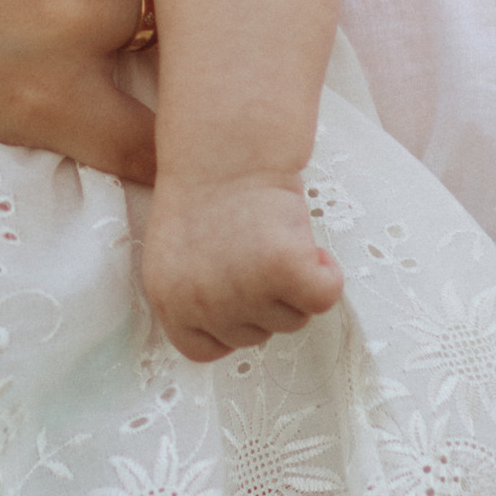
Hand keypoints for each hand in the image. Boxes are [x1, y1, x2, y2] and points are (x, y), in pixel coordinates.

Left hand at [141, 171, 343, 362]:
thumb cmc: (210, 194)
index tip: (238, 290)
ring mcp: (240, 289)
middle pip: (255, 337)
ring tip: (275, 237)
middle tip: (257, 248)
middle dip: (265, 299)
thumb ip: (198, 297)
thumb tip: (234, 328)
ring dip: (294, 284)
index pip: (204, 349)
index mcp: (168, 300)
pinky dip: (327, 276)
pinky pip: (322, 298)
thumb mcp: (181, 256)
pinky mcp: (283, 268)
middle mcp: (200, 301)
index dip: (230, 323)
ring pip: (292, 320)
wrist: (230, 147)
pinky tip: (310, 246)